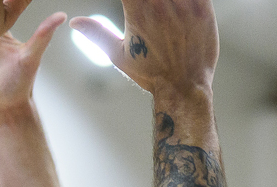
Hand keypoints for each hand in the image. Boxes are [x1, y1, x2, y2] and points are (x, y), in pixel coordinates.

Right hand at [71, 0, 217, 95]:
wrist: (184, 88)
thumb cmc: (150, 74)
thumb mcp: (117, 55)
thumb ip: (97, 34)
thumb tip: (74, 22)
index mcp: (138, 11)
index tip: (129, 1)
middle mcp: (160, 4)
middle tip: (145, 4)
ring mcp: (184, 4)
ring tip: (160, 6)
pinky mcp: (203, 7)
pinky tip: (177, 3)